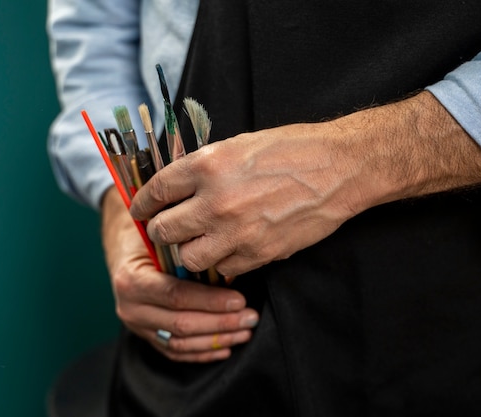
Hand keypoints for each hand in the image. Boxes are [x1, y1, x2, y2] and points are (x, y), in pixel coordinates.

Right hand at [101, 186, 258, 361]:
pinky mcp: (146, 337)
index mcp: (133, 280)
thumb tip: (229, 266)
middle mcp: (131, 307)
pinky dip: (202, 352)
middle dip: (221, 323)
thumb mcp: (164, 237)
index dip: (210, 300)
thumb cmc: (150, 239)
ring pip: (180, 343)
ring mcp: (137, 326)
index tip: (240, 300)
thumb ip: (189, 252)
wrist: (125, 252)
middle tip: (250, 317)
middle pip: (181, 324)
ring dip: (217, 340)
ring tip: (245, 332)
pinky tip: (226, 347)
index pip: (176, 295)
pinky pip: (176, 351)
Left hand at [130, 91, 480, 276]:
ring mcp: (237, 231)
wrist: (340, 169)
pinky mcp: (259, 253)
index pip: (155, 191)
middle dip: (162, 231)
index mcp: (207, 165)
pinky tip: (231, 248)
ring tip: (200, 242)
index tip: (141, 211)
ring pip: (188, 258)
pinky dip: (222, 262)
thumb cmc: (292, 150)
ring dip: (190, 251)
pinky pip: (223, 269)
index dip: (142, 204)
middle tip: (169, 229)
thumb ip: (204, 167)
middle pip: (164, 231)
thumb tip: (176, 186)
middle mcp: (216, 200)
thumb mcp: (240, 144)